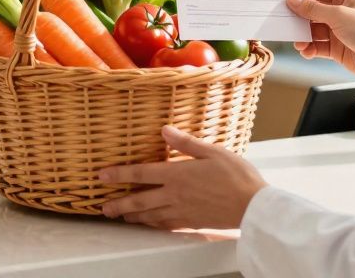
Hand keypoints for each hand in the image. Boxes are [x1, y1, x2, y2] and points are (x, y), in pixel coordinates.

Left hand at [98, 126, 266, 229]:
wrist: (253, 205)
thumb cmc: (236, 176)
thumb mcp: (212, 151)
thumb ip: (185, 143)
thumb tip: (164, 129)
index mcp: (177, 175)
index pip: (141, 173)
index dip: (119, 174)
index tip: (102, 176)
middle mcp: (175, 195)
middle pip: (140, 200)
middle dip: (119, 203)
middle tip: (103, 207)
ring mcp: (182, 210)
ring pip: (150, 215)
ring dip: (132, 215)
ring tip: (120, 216)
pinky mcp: (191, 222)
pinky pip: (166, 224)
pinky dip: (153, 224)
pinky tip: (148, 224)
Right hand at [285, 0, 354, 94]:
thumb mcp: (338, 15)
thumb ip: (313, 8)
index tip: (284, 3)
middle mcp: (341, 11)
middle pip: (311, 11)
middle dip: (299, 19)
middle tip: (286, 25)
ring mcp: (339, 30)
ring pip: (312, 30)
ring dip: (303, 36)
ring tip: (299, 44)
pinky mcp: (338, 47)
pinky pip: (318, 45)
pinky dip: (310, 49)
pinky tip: (307, 52)